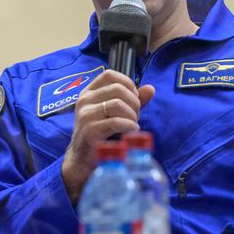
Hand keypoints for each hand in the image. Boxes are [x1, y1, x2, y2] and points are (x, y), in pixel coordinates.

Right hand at [61, 70, 154, 203]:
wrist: (83, 158)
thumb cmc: (101, 133)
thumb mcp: (115, 113)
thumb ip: (132, 100)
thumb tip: (150, 89)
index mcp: (89, 93)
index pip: (110, 74)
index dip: (127, 83)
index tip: (133, 98)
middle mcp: (84, 101)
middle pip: (117, 89)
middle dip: (134, 102)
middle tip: (135, 116)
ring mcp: (85, 115)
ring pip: (118, 104)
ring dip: (132, 115)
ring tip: (132, 125)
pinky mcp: (90, 131)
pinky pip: (116, 122)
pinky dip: (130, 126)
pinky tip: (131, 132)